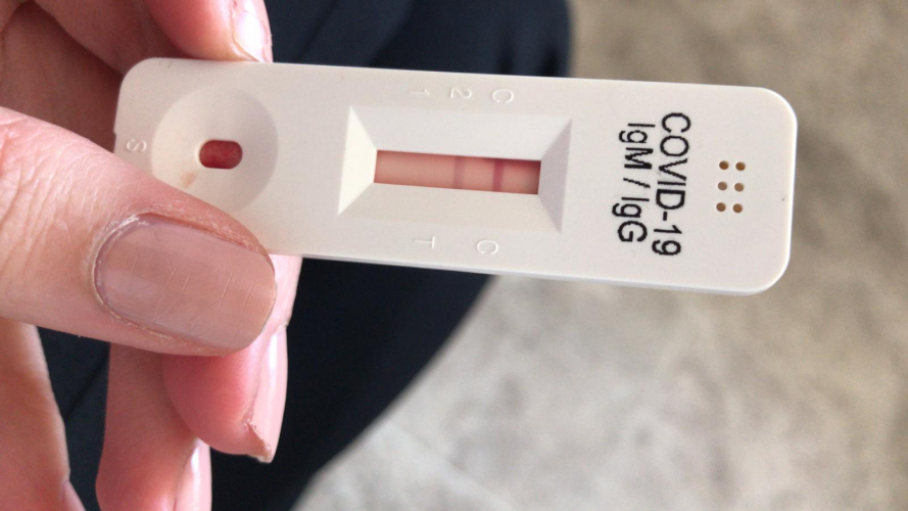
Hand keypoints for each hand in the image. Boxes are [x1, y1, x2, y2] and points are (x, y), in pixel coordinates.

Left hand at [0, 1, 301, 508]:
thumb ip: (37, 206)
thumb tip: (216, 287)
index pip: (184, 21)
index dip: (260, 101)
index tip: (312, 199)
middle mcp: (4, 64)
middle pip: (162, 174)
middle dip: (207, 308)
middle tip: (236, 408)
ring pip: (91, 273)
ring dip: (131, 400)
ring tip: (155, 501)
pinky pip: (8, 325)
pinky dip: (32, 421)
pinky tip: (51, 493)